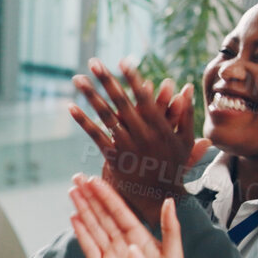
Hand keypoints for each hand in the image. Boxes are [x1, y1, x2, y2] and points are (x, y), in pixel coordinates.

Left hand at [70, 60, 209, 224]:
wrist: (159, 197)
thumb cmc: (174, 166)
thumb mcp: (185, 140)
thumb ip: (186, 113)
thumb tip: (187, 86)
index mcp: (161, 127)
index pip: (145, 97)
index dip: (133, 78)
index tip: (122, 60)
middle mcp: (143, 134)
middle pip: (121, 101)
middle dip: (107, 80)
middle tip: (93, 61)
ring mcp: (126, 146)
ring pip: (106, 116)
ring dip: (90, 95)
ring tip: (77, 78)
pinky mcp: (113, 157)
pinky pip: (95, 136)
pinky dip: (83, 121)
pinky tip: (71, 106)